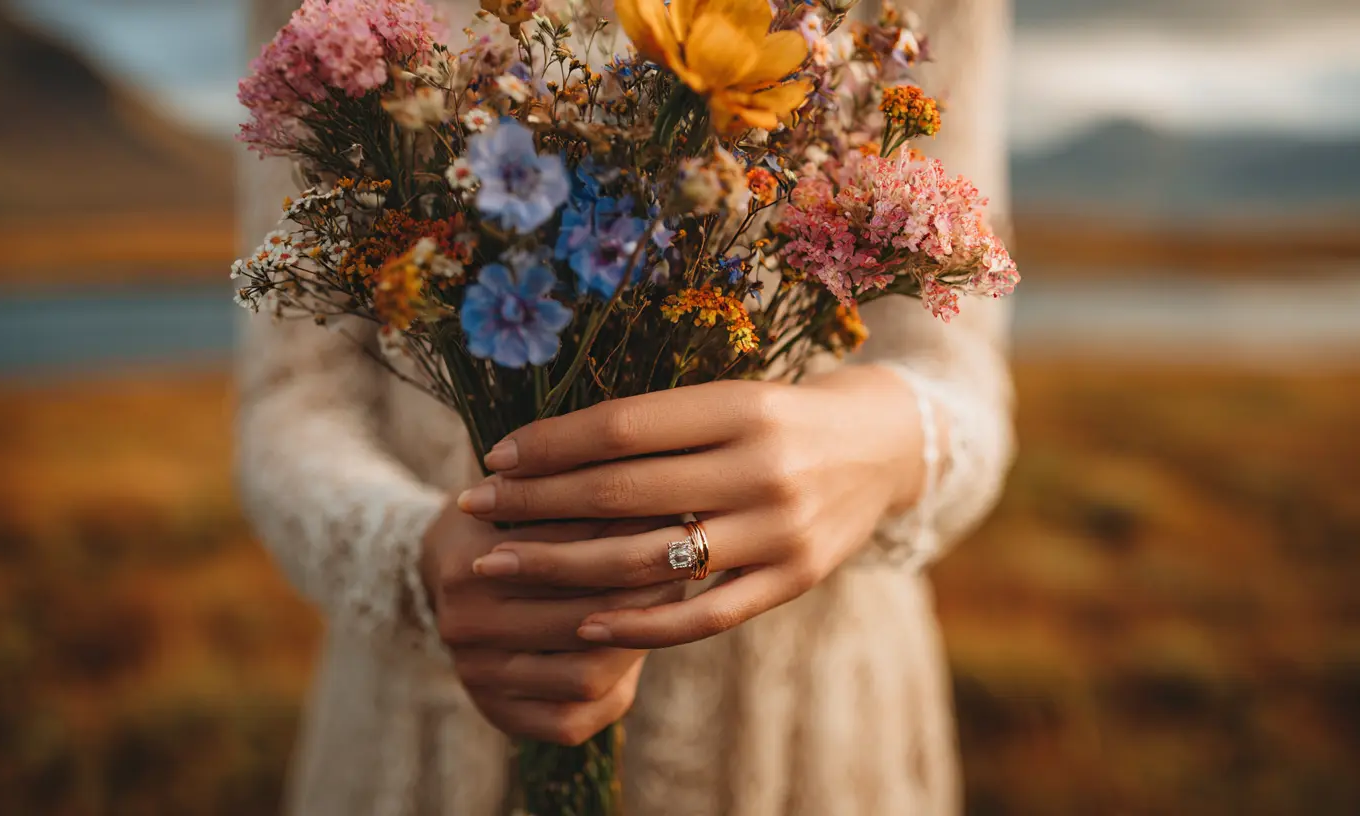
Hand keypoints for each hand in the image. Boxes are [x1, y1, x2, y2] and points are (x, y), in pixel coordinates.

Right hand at [420, 502, 682, 744]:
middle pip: (584, 619)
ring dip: (638, 643)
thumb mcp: (536, 501)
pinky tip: (633, 656)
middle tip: (685, 568)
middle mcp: (464, 625)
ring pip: (586, 674)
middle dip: (646, 593)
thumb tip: (669, 507)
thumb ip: (585, 503)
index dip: (632, 540)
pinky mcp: (497, 714)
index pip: (569, 557)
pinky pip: (572, 719)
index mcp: (467, 566)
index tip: (675, 519)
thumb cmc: (514, 523)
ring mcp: (476, 675)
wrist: (453, 573)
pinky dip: (613, 690)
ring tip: (669, 610)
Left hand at [458, 365, 929, 649]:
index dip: (549, 444)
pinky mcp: (793, 581)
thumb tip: (544, 446)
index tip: (494, 456)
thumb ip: (657, 422)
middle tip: (475, 510)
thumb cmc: (782, 416)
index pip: (621, 427)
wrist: (884, 447)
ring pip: (649, 561)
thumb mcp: (731, 396)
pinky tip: (583, 624)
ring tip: (504, 565)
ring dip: (562, 567)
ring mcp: (781, 531)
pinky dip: (638, 626)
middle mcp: (763, 467)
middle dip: (535, 504)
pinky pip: (703, 615)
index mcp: (742, 406)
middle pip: (622, 494)